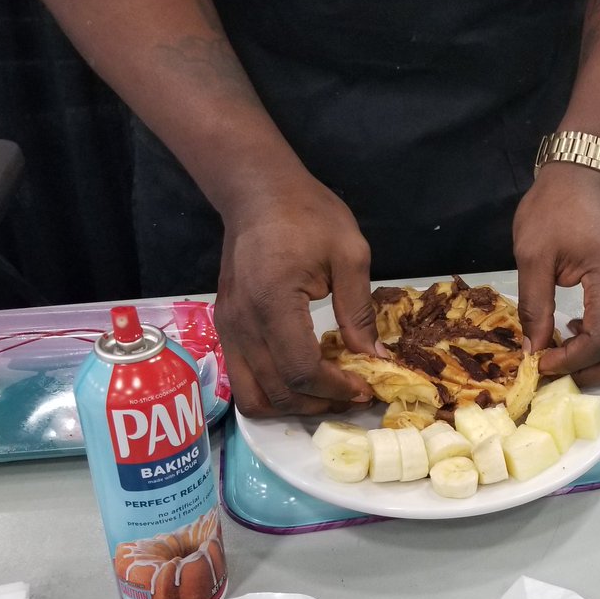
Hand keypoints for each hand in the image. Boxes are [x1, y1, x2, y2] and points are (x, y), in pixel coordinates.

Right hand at [214, 176, 378, 416]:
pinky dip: (274, 391)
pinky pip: (244, 379)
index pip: (301, 370)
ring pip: (254, 396)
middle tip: (355, 395)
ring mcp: (228, 328)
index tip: (366, 387)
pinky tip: (304, 379)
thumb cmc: (307, 214)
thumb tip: (374, 356)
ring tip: (328, 394)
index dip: (336, 388)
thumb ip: (359, 310)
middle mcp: (242, 323)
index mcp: (273, 303)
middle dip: (320, 403)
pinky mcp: (225, 328)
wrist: (257, 192)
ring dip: (293, 406)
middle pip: (278, 391)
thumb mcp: (349, 254)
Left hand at [513, 163, 599, 385]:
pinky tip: (582, 332)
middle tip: (558, 371)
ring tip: (571, 354)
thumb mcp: (533, 255)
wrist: (584, 175)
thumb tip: (532, 351)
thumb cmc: (555, 208)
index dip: (571, 362)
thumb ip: (533, 306)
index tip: (540, 363)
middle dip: (595, 373)